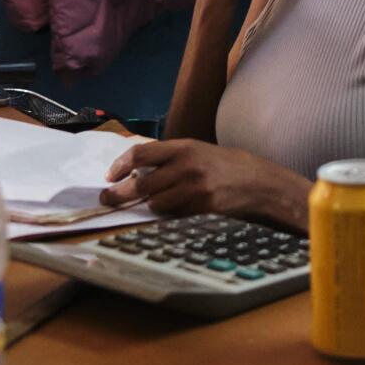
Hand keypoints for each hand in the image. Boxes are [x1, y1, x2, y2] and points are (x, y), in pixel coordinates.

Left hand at [102, 138, 305, 221]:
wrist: (257, 182)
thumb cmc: (223, 165)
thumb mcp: (197, 151)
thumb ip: (168, 157)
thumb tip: (132, 170)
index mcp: (184, 147)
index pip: (141, 153)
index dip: (120, 165)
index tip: (109, 176)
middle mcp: (187, 166)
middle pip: (142, 183)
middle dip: (120, 194)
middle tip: (107, 199)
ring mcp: (195, 189)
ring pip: (156, 204)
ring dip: (152, 205)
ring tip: (160, 201)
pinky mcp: (202, 209)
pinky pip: (173, 216)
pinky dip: (170, 215)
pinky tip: (179, 209)